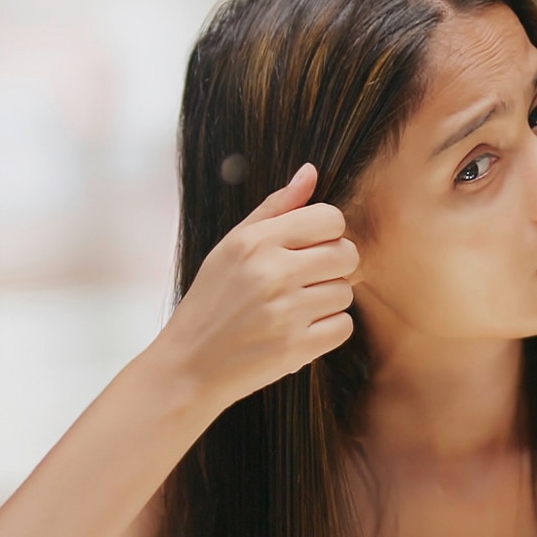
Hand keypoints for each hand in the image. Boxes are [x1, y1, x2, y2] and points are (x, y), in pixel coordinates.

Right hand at [148, 164, 357, 408]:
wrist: (189, 364)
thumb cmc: (212, 300)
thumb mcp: (232, 246)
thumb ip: (275, 207)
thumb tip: (310, 172)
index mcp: (255, 242)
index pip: (330, 218)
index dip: (328, 232)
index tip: (312, 246)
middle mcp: (272, 273)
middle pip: (347, 254)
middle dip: (335, 265)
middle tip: (309, 278)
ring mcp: (286, 312)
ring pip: (346, 292)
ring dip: (328, 300)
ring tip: (296, 307)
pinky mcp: (297, 348)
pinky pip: (344, 326)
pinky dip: (328, 329)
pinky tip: (300, 329)